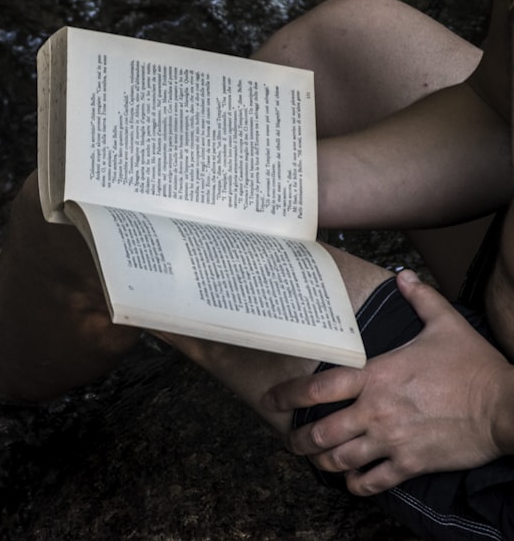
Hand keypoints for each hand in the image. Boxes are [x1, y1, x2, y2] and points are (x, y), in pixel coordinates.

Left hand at [264, 270, 513, 495]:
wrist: (506, 407)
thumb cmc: (474, 367)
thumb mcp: (446, 324)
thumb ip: (420, 299)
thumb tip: (404, 276)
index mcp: (376, 377)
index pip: (318, 387)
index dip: (286, 395)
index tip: (271, 401)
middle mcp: (375, 411)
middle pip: (320, 431)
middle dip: (299, 439)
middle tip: (290, 441)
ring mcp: (391, 440)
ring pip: (340, 459)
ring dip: (322, 462)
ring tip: (314, 461)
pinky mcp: (410, 464)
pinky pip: (372, 481)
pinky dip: (355, 484)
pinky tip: (351, 481)